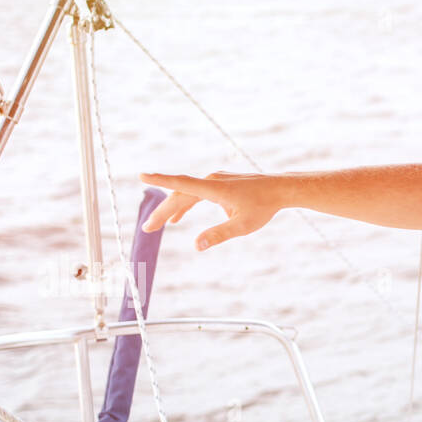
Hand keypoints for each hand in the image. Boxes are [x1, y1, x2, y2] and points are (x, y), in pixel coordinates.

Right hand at [138, 171, 279, 249]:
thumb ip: (218, 235)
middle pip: (180, 195)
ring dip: (173, 209)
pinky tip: (180, 218)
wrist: (280, 189)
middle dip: (162, 212)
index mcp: (213, 189)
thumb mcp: (242, 226)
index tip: (141, 176)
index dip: (160, 180)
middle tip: (148, 228)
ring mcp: (215, 180)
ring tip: (159, 225)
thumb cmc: (263, 207)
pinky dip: (186, 204)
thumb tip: (196, 246)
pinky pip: (196, 193)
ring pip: (187, 194)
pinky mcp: (220, 183)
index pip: (181, 184)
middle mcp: (211, 181)